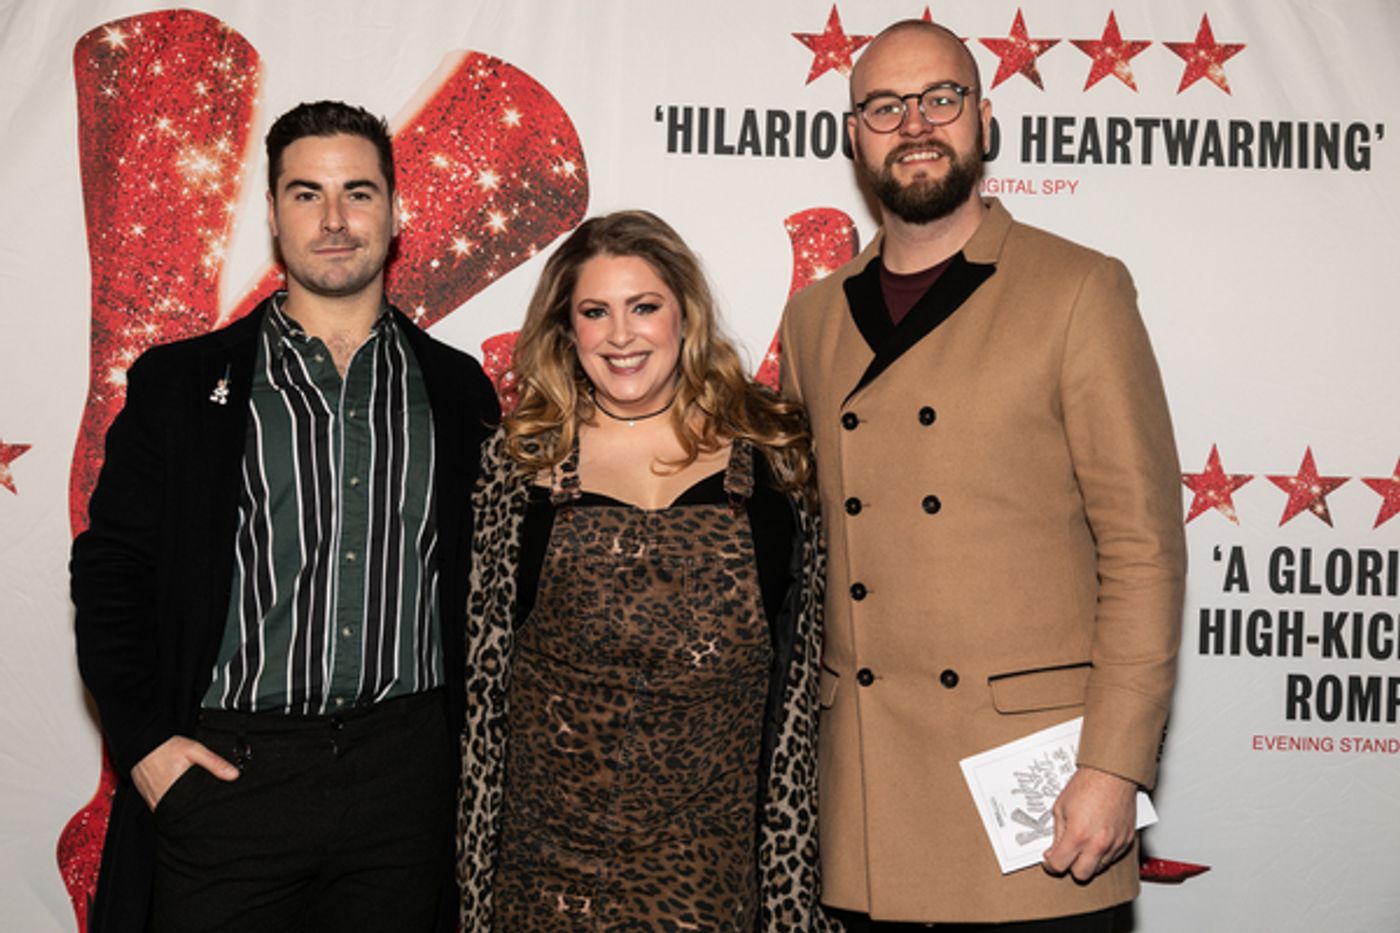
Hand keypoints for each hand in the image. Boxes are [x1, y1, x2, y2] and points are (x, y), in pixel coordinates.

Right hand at [131, 735, 238, 810]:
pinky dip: (171, 805)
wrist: (142, 744)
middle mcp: (163, 801)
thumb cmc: (166, 747)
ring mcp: (154, 801)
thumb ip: (214, 763)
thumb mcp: (194, 751)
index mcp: (176, 792)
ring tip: (194, 803)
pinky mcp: (148, 799)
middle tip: (206, 805)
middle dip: (195, 810)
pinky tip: (180, 798)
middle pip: (184, 812)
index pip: (194, 810)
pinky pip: (162, 807)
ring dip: (182, 809)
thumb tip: (234, 775)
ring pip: (172, 811)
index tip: (215, 809)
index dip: (206, 810)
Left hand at [1041, 765, 1136, 881]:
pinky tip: (1097, 839)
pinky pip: (1113, 858)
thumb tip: (1053, 851)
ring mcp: (1115, 844)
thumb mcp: (1060, 808)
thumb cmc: (1088, 784)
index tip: (1050, 860)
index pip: (1060, 865)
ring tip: (1083, 843)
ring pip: (1098, 868)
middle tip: (1066, 855)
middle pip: (1081, 875)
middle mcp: (1098, 843)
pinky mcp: (1127, 841)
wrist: (1112, 774)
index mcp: (1078, 835)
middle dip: (1071, 867)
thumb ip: (1057, 833)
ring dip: (1088, 861)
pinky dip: (1103, 853)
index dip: (1050, 864)